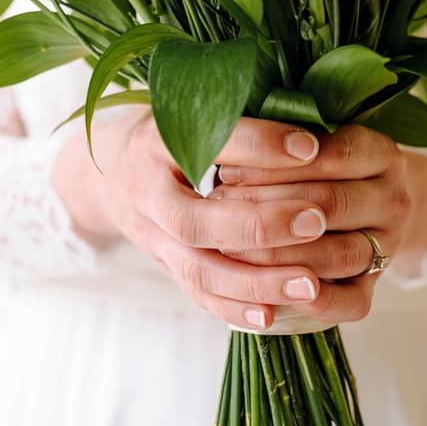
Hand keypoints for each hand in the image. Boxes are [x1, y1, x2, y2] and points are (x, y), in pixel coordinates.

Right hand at [53, 110, 332, 330]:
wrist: (109, 174)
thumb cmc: (170, 132)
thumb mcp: (190, 109)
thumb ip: (239, 116)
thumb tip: (312, 122)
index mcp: (155, 141)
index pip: (207, 143)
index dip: (258, 145)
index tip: (309, 146)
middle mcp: (147, 193)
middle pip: (194, 221)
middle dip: (258, 224)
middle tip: (316, 220)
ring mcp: (153, 238)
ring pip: (198, 269)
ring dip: (256, 282)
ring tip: (310, 283)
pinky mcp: (165, 267)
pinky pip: (197, 295)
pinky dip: (234, 309)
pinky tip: (273, 316)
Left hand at [210, 124, 426, 323]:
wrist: (343, 206)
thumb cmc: (298, 164)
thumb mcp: (291, 140)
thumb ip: (270, 135)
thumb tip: (227, 141)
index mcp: (380, 153)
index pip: (334, 154)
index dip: (277, 162)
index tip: (228, 169)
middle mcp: (392, 199)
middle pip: (331, 204)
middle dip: (267, 207)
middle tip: (216, 207)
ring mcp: (386, 247)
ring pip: (339, 255)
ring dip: (279, 255)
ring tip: (227, 247)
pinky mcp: (370, 288)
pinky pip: (351, 304)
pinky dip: (312, 303)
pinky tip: (269, 296)